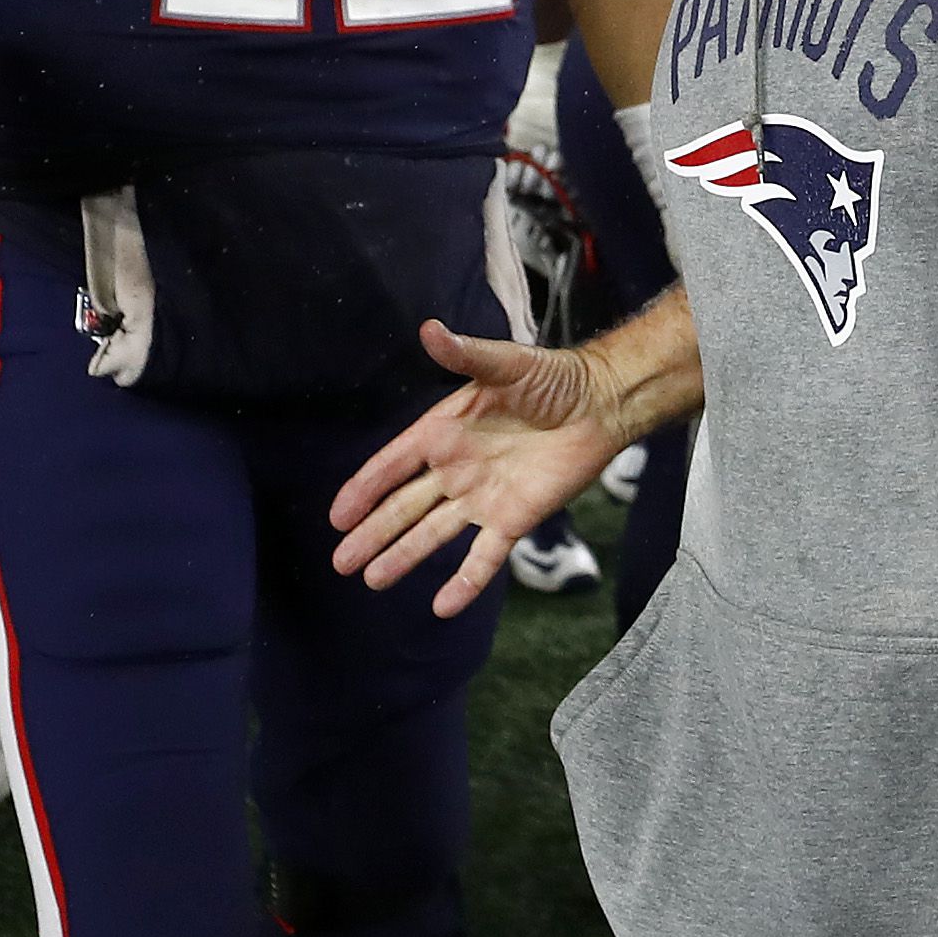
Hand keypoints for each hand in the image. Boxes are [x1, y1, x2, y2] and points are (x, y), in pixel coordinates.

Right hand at [328, 318, 629, 616]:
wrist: (600, 404)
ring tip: (372, 580)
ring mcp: (482, 498)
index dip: (364, 489)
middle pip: (404, 508)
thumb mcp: (505, 363)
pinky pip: (485, 557)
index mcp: (443, 432)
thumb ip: (465, 355)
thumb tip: (430, 328)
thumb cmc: (552, 378)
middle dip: (372, 534)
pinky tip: (443, 607)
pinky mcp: (514, 519)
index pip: (393, 465)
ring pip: (433, 535)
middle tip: (340, 562)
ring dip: (403, 557)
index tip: (337, 516)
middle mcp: (455, 470)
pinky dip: (465, 583)